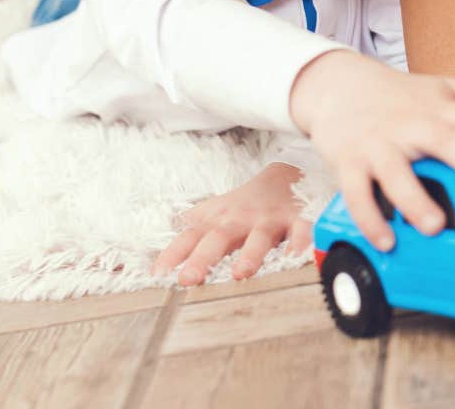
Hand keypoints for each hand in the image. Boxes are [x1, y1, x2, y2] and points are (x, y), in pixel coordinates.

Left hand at [154, 162, 310, 285]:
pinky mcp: (296, 218)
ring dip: (249, 254)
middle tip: (189, 279)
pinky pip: (300, 229)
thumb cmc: (243, 205)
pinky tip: (295, 256)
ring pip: (259, 237)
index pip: (189, 238)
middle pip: (218, 238)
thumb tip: (154, 264)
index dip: (172, 255)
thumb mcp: (212, 216)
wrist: (283, 175)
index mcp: (216, 221)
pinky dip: (300, 241)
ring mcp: (268, 219)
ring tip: (241, 273)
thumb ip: (188, 238)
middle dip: (203, 258)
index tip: (158, 274)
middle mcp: (239, 219)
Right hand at [289, 51, 454, 251]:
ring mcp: (378, 144)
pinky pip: (357, 193)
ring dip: (415, 200)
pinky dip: (369, 219)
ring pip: (396, 173)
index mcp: (438, 107)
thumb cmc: (399, 96)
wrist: (337, 85)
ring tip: (436, 225)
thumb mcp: (442, 86)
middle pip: (444, 139)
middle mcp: (410, 124)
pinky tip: (387, 241)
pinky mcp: (349, 162)